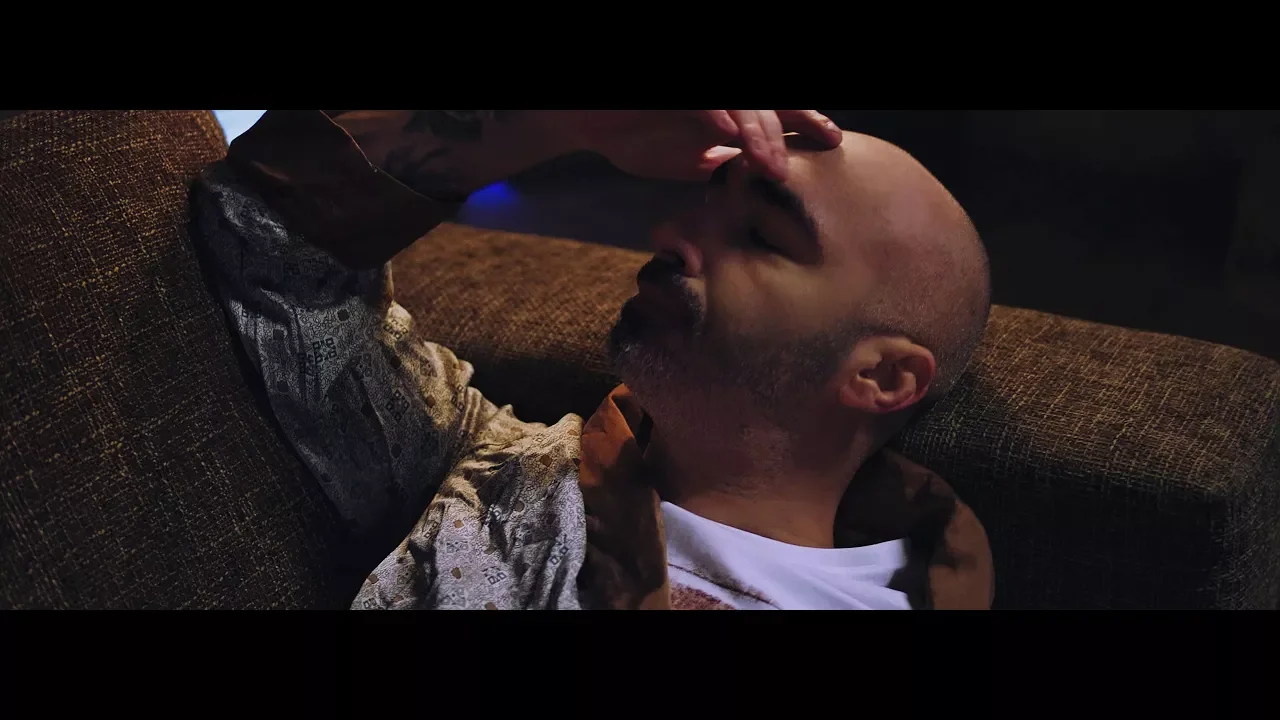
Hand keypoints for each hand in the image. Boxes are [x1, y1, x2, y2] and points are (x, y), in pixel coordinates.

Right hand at [546, 110, 843, 181]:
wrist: (580, 117)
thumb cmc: (636, 134)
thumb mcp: (691, 158)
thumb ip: (726, 165)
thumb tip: (759, 186)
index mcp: (729, 106)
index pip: (781, 107)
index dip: (809, 120)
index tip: (834, 143)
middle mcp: (718, 94)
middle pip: (769, 100)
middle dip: (788, 129)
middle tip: (799, 163)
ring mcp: (695, 90)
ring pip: (742, 98)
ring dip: (757, 128)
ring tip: (767, 163)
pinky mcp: (668, 90)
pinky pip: (699, 97)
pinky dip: (716, 112)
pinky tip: (726, 134)